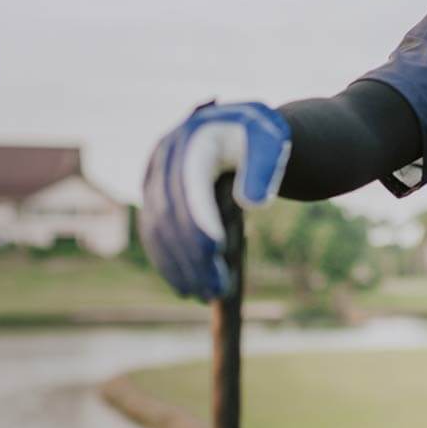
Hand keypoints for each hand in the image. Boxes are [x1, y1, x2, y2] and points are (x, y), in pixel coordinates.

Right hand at [139, 100, 291, 299]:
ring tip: (207, 295)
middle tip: (217, 290)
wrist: (245, 131)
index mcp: (193, 139)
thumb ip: (264, 167)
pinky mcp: (154, 196)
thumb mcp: (272, 142)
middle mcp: (165, 156)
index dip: (199, 219)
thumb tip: (252, 202)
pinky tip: (188, 286)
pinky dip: (169, 262)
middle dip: (191, 255)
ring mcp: (155, 177)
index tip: (217, 253)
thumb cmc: (262, 138)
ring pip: (158, 230)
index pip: (190, 187)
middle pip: (170, 214)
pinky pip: (155, 234)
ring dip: (179, 266)